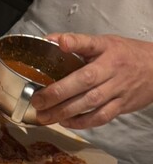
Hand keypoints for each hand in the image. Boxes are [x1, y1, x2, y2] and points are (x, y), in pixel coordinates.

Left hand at [31, 33, 152, 128]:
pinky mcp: (122, 105)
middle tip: (37, 101)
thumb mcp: (105, 42)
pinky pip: (101, 117)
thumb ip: (78, 42)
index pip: (89, 43)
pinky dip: (82, 122)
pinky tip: (66, 122)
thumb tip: (50, 40)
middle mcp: (112, 68)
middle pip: (84, 80)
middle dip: (58, 92)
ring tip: (44, 117)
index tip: (61, 43)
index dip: (75, 43)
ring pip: (90, 102)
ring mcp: (118, 88)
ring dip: (64, 112)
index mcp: (106, 49)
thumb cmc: (126, 55)